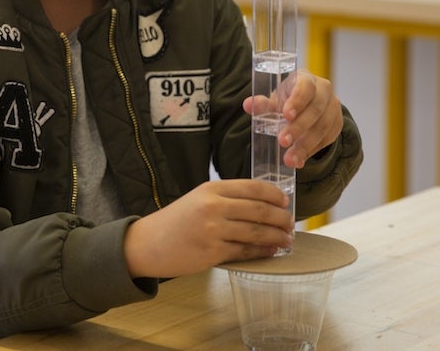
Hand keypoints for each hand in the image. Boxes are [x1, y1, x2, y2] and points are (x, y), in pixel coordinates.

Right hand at [123, 179, 292, 278]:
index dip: (274, 195)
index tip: (285, 202)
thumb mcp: (198, 199)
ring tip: (286, 239)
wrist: (148, 244)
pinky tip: (270, 251)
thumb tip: (262, 205)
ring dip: (276, 237)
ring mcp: (213, 230)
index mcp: (211, 189)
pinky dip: (262, 252)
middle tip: (290, 224)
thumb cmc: (176, 222)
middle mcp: (213, 206)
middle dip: (280, 218)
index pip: (252, 187)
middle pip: (259, 210)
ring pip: (256, 232)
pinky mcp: (212, 252)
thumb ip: (226, 199)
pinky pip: (245, 251)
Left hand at [243, 70, 342, 168]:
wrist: (307, 105)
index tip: (286, 115)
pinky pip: (326, 140)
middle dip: (299, 127)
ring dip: (305, 145)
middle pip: (316, 109)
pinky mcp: (336, 125)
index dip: (297, 101)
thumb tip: (248, 105)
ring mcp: (333, 108)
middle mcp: (324, 92)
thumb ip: (262, 104)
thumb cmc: (288, 99)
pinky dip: (311, 151)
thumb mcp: (275, 100)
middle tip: (283, 142)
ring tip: (290, 159)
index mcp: (307, 80)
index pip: (306, 87)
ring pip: (323, 127)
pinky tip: (299, 160)